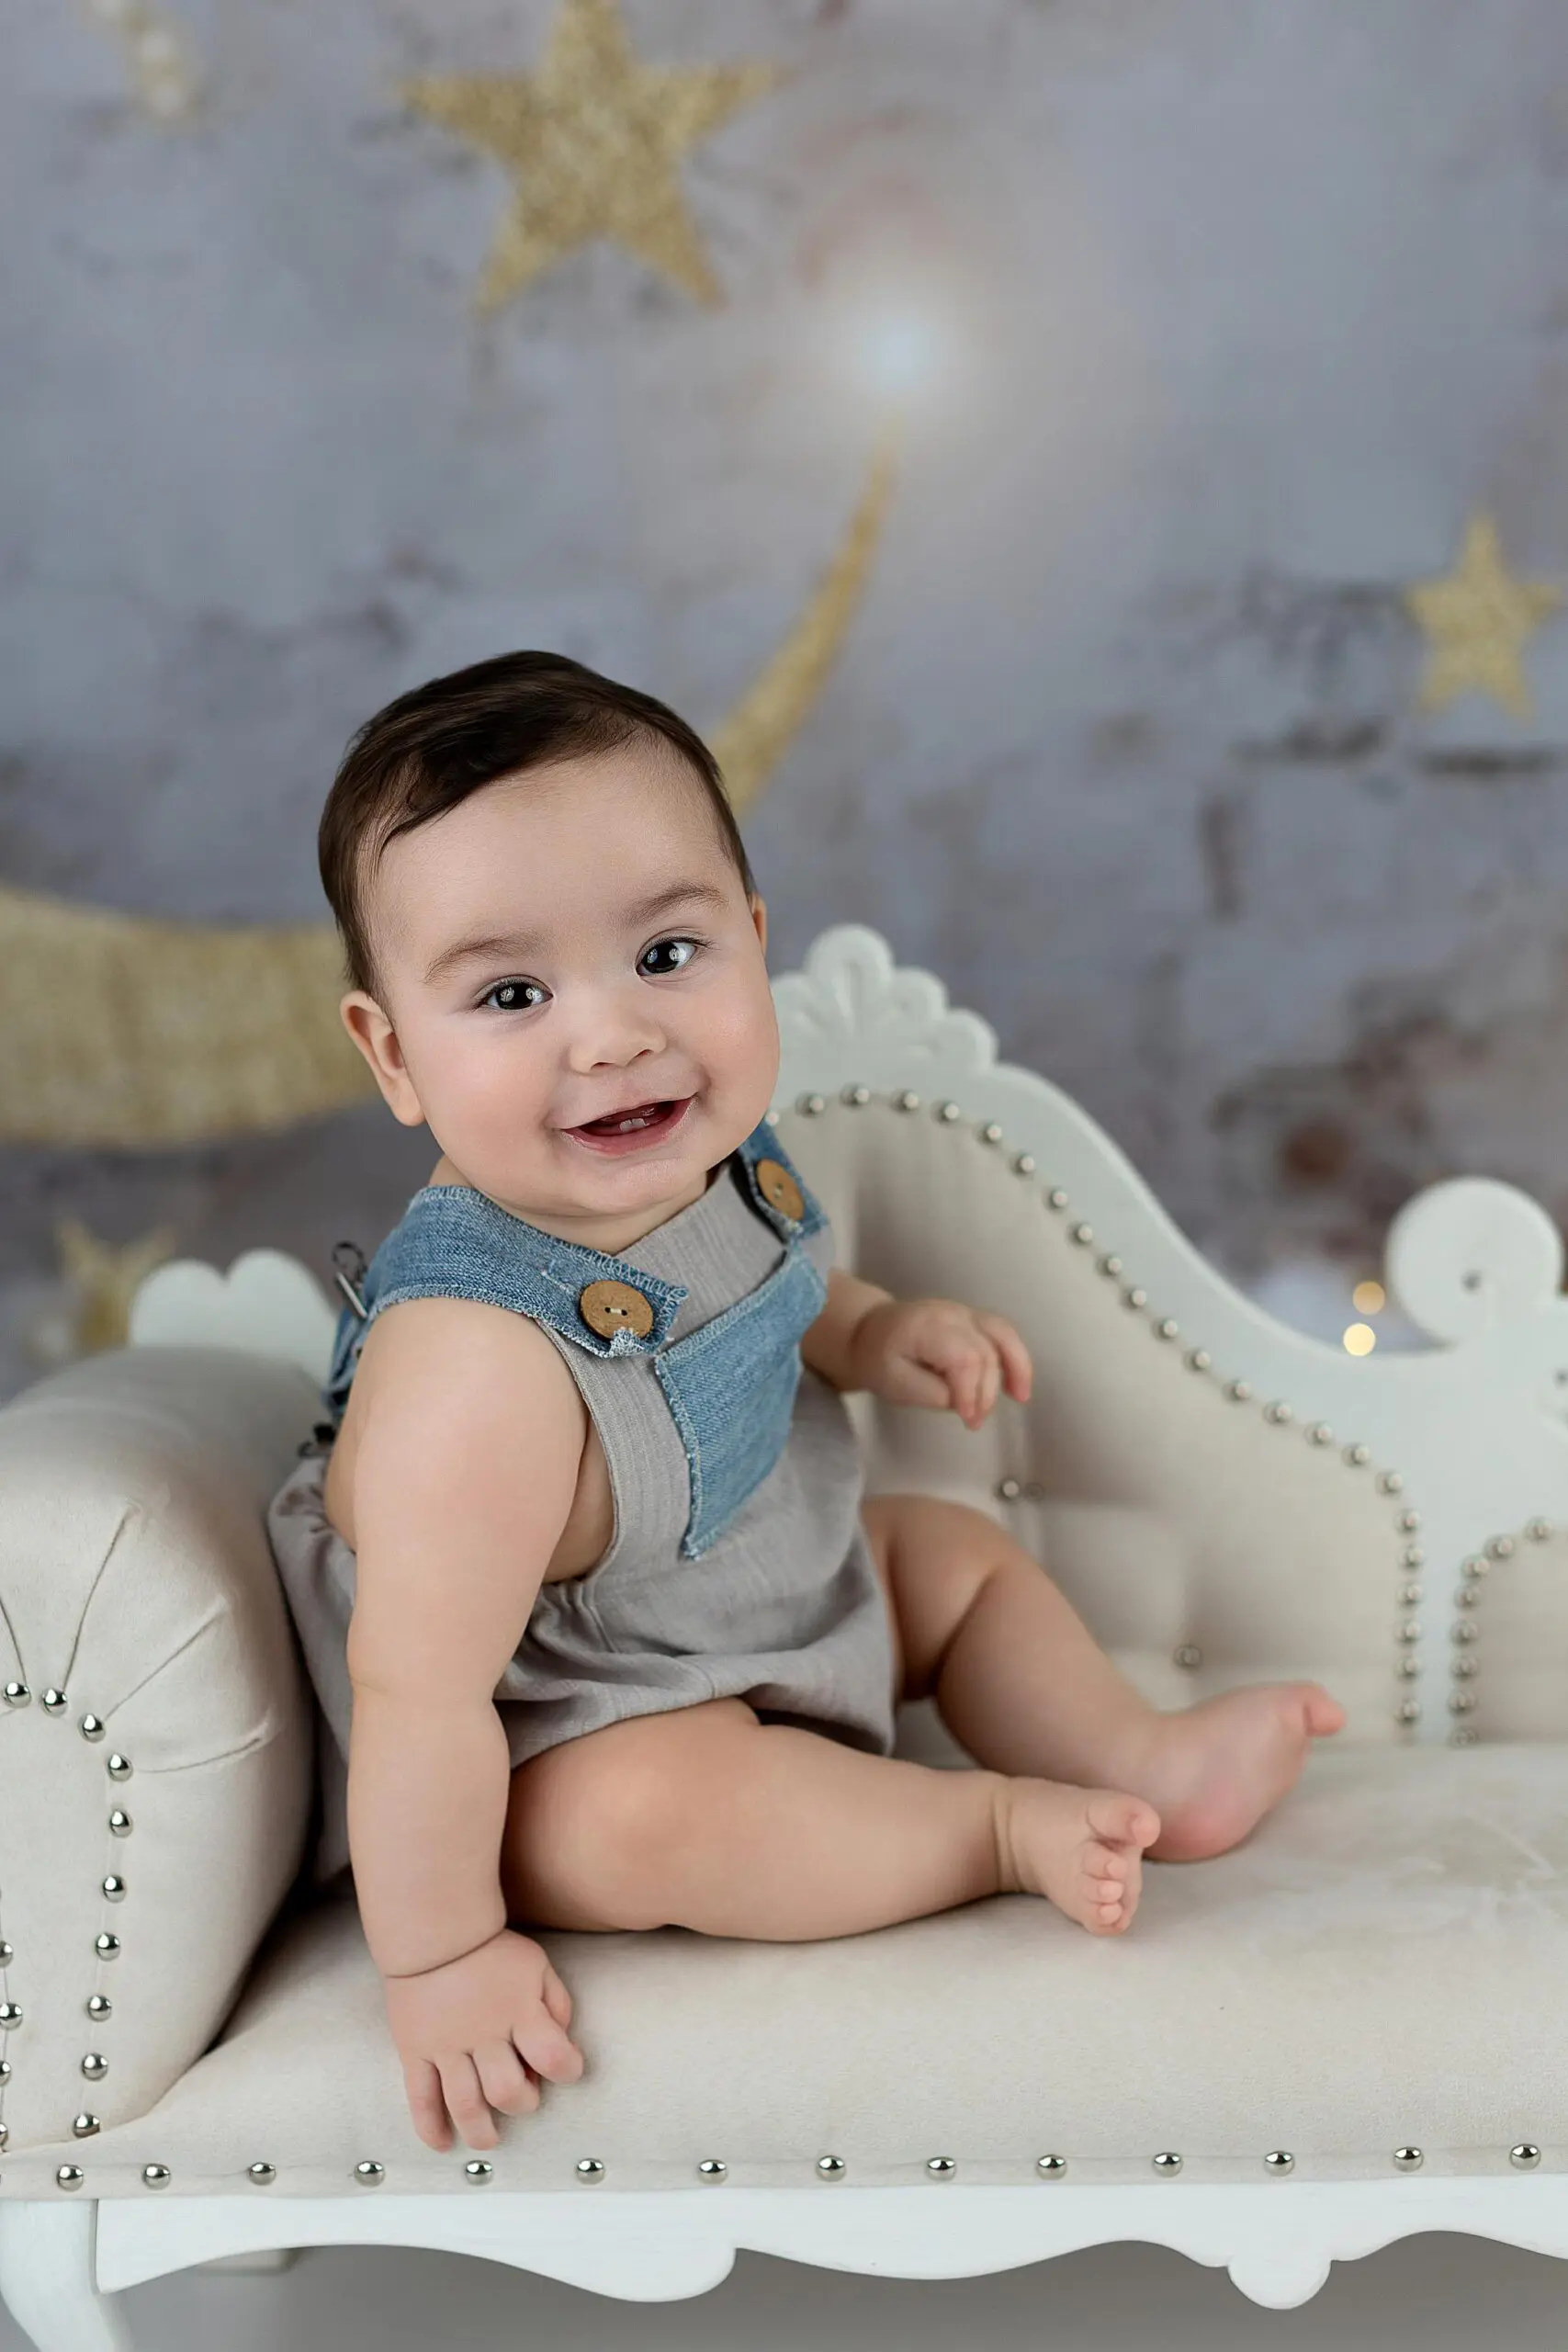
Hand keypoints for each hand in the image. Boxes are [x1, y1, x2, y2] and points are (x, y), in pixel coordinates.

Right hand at [382, 1926, 584, 2151]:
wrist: (433, 1929)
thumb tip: (563, 2042)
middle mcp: (484, 2034)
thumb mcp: (537, 1965)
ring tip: (489, 2139)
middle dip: (522, 2103)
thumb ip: (556, 2002)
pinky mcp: (414, 2051)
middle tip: (522, 2095)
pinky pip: (419, 2098)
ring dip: (480, 2131)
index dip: (569, 2071)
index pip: (554, 2057)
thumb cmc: (490, 1948)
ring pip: (464, 2104)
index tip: (567, 2070)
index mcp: (520, 2011)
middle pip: (507, 2091)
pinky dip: (430, 2127)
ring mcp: (446, 2046)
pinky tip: (444, 2144)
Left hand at [849, 1298, 1032, 1429]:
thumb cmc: (878, 1360)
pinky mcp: (973, 1319)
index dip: (971, 1391)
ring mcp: (965, 1312)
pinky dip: (1016, 1357)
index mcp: (927, 1327)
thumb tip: (965, 1402)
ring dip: (1016, 1368)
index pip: (963, 1358)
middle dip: (985, 1392)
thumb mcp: (895, 1384)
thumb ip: (933, 1394)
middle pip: (984, 1352)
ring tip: (1019, 1398)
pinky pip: (1002, 1333)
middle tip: (973, 1422)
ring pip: (1003, 1335)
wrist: (867, 1332)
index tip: (968, 1420)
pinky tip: (1018, 1386)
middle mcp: (952, 1314)